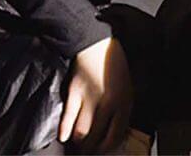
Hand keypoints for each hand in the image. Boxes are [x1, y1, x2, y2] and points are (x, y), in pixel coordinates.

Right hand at [59, 36, 134, 152]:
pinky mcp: (75, 93)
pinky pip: (69, 118)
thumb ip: (122, 107)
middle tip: (87, 150)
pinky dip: (65, 130)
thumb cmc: (113, 65)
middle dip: (91, 147)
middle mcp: (109, 104)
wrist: (97, 44)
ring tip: (77, 143)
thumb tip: (117, 129)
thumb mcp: (127, 86)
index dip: (108, 146)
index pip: (116, 135)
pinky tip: (63, 136)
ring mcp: (91, 99)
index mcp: (124, 102)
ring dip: (79, 141)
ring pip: (82, 132)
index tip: (102, 149)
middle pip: (98, 137)